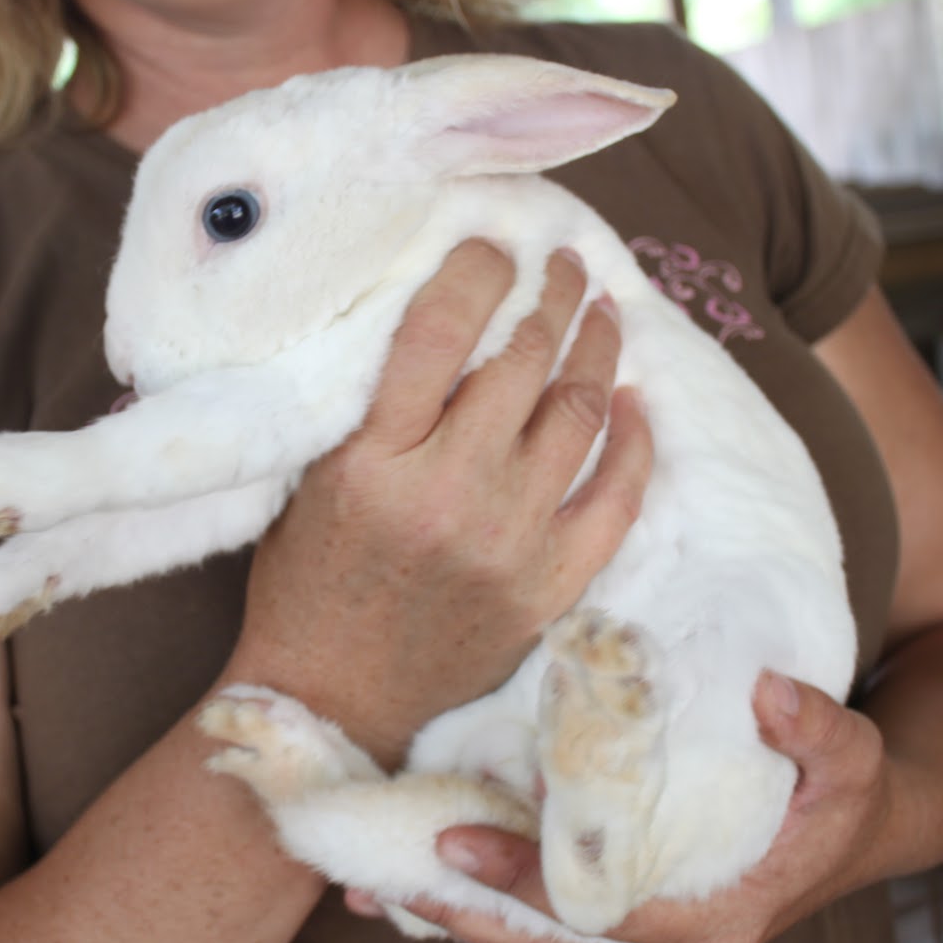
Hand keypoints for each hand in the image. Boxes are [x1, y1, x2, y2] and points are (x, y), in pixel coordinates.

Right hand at [226, 241, 652, 765]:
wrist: (333, 698)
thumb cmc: (308, 582)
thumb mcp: (311, 480)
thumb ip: (366, 407)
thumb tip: (438, 319)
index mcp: (373, 461)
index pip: (440, 331)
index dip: (478, 269)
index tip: (494, 244)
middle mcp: (448, 493)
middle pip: (523, 361)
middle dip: (552, 296)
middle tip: (564, 266)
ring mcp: (509, 542)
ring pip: (578, 413)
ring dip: (597, 349)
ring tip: (603, 312)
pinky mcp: (550, 586)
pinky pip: (616, 497)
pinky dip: (633, 441)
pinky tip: (634, 401)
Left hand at [354, 673, 896, 942]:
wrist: (851, 832)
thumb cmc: (843, 796)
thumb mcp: (852, 759)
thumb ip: (819, 729)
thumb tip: (773, 695)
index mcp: (714, 919)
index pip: (597, 912)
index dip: (524, 883)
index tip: (457, 841)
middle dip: (466, 917)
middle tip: (385, 879)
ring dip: (458, 919)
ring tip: (372, 890)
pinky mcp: (622, 918)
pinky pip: (545, 926)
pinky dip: (483, 907)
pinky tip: (421, 878)